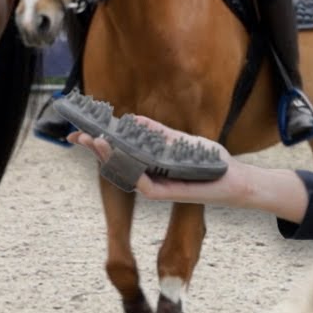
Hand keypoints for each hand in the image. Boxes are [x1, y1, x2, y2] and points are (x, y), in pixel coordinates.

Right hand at [67, 116, 246, 206]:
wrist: (233, 178)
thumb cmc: (209, 161)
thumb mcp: (180, 140)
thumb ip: (157, 132)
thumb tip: (133, 119)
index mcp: (149, 163)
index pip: (118, 153)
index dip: (98, 143)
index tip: (78, 132)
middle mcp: (148, 176)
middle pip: (115, 164)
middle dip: (95, 149)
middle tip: (78, 136)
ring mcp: (155, 185)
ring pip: (124, 173)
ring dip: (108, 157)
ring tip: (95, 141)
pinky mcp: (165, 193)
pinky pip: (142, 183)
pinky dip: (130, 171)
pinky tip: (121, 157)